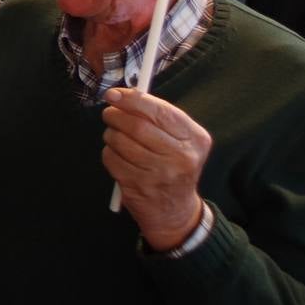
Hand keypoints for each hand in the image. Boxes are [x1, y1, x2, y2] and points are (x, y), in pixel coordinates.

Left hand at [101, 88, 212, 250]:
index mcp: (195, 139)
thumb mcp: (181, 140)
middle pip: (137, 126)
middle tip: (109, 113)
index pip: (160, 111)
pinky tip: (118, 155)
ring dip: (110, 134)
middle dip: (115, 115)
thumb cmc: (173, 165)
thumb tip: (123, 94)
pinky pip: (111, 158)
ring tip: (115, 136)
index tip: (113, 93)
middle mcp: (181, 157)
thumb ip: (159, 116)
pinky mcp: (137, 186)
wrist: (175, 211)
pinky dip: (109, 152)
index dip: (133, 99)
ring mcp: (159, 174)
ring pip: (120, 141)